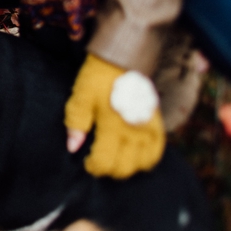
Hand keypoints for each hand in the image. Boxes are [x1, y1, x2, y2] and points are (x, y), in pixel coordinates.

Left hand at [63, 53, 164, 178]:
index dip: (95, 167)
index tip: (88, 162)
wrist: (123, 59)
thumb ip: (76, 123)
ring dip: (129, 167)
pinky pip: (157, 150)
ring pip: (143, 163)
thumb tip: (73, 148)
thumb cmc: (98, 79)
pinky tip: (136, 156)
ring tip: (117, 159)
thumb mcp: (80, 98)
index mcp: (111, 125)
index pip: (105, 162)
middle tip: (100, 162)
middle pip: (125, 167)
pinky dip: (148, 159)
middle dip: (110, 170)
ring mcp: (147, 128)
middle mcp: (132, 131)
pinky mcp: (157, 123)